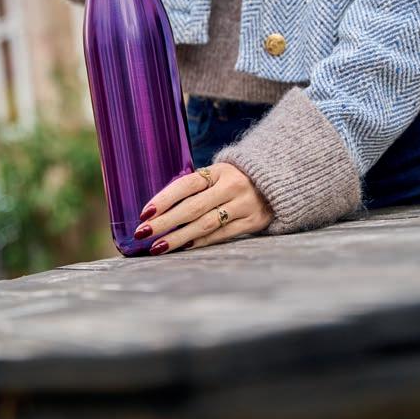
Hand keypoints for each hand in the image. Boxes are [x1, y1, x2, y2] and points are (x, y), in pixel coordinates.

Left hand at [134, 164, 272, 254]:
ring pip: (205, 225)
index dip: (164, 198)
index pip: (187, 184)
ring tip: (157, 246)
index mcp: (219, 171)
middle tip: (143, 233)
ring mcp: (243, 205)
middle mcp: (232, 187)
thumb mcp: (218, 174)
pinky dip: (199, 242)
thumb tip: (159, 209)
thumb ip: (195, 188)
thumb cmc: (234, 179)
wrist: (276, 182)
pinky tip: (182, 247)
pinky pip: (220, 235)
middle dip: (165, 222)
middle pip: (193, 207)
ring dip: (178, 238)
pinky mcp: (252, 222)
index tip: (145, 213)